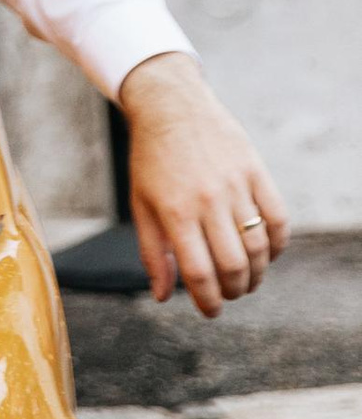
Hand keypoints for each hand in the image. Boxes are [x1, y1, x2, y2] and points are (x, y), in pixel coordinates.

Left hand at [120, 51, 290, 314]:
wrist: (171, 107)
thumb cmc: (151, 160)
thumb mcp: (141, 205)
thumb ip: (152, 252)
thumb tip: (163, 296)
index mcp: (174, 212)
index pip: (199, 273)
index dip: (208, 301)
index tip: (211, 311)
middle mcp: (207, 200)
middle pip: (233, 265)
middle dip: (234, 290)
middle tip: (230, 294)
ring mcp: (235, 185)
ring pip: (259, 246)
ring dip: (257, 273)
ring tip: (246, 279)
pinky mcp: (255, 172)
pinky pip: (278, 218)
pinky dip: (277, 244)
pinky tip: (267, 253)